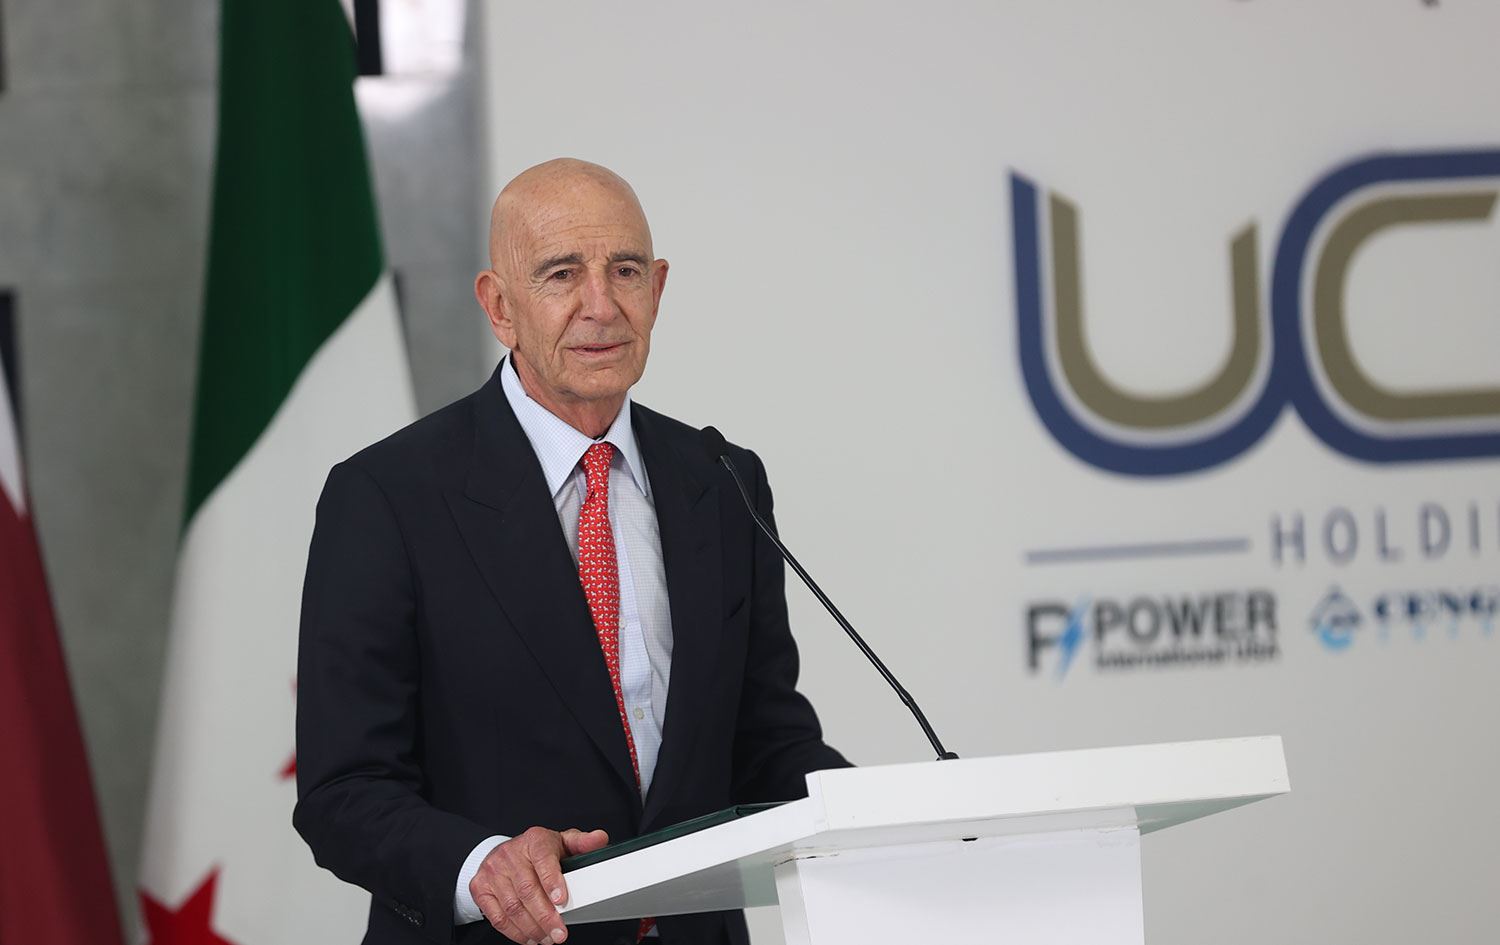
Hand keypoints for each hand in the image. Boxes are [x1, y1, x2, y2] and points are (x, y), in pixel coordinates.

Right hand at [471, 826, 609, 944]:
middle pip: (527, 890)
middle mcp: (510, 854)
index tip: (562, 900)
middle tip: (560, 933)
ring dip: (532, 928)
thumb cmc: (536, 851)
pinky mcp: (480, 888)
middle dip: (546, 917)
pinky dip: (514, 932)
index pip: (543, 859)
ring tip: (547, 938)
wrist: (503, 853)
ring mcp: (492, 871)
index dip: (552, 881)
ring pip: (512, 907)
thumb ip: (582, 843)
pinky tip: (529, 937)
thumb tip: (600, 839)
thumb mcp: (561, 842)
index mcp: (534, 840)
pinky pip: (497, 916)